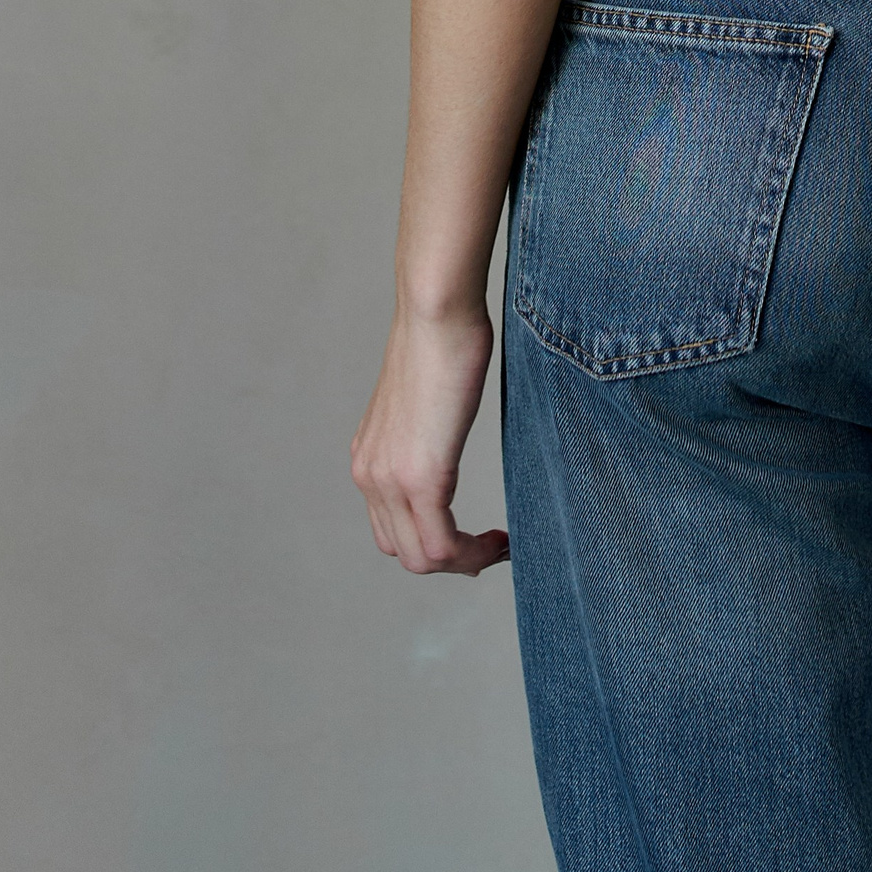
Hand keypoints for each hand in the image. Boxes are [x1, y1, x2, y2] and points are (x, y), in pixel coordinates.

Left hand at [350, 305, 510, 574]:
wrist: (436, 309)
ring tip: (501, 545)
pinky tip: (501, 540)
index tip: (478, 532)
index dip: (437, 540)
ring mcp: (390, 480)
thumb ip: (427, 423)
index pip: (392, 528)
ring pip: (422, 559)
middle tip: (495, 544)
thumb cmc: (444, 333)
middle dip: (452, 559)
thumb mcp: (427, 394)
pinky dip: (473, 555)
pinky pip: (442, 547)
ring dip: (465, 563)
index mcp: (369, 457)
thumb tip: (446, 424)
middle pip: (404, 552)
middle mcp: (369, 475)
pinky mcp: (421, 477)